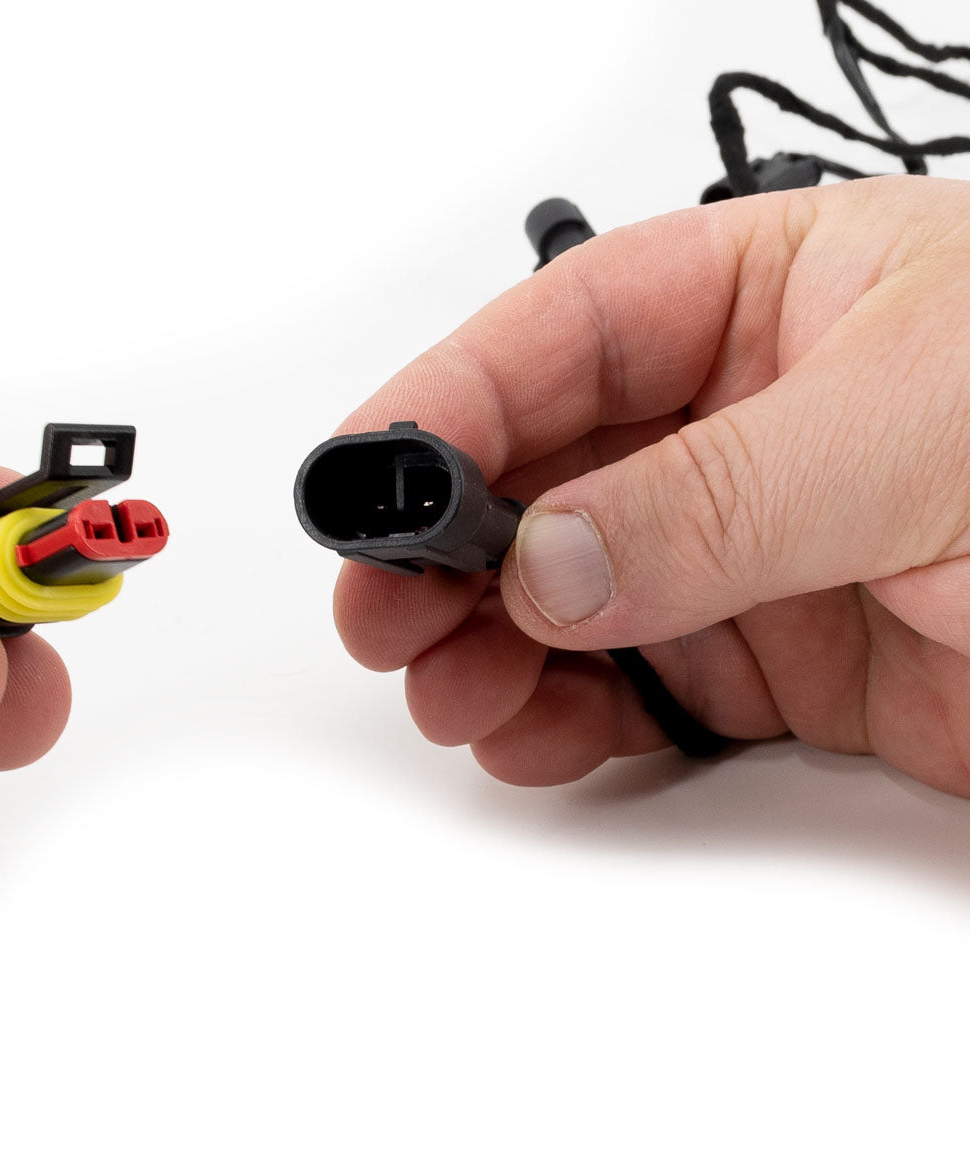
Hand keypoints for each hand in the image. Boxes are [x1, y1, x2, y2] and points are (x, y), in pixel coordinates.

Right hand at [333, 175, 969, 794]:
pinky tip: (529, 736)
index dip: (452, 399)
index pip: (572, 332)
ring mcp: (751, 550)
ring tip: (446, 694)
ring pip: (568, 593)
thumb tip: (550, 561)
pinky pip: (631, 687)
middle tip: (379, 613)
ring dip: (488, 645)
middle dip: (447, 546)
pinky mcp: (775, 661)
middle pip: (545, 473)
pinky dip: (566, 718)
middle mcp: (747, 423)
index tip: (365, 477)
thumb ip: (720, 495)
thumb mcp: (922, 438)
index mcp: (780, 298)